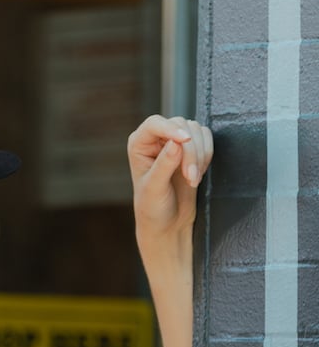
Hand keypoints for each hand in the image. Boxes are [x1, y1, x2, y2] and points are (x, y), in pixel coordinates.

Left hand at [128, 114, 212, 240]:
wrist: (168, 223)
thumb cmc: (153, 208)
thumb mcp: (155, 188)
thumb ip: (164, 165)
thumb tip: (176, 142)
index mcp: (139, 144)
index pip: (154, 123)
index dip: (171, 128)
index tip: (185, 140)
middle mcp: (156, 139)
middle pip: (181, 126)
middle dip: (190, 152)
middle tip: (191, 178)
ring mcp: (175, 142)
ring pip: (197, 131)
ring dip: (200, 155)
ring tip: (192, 180)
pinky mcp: (192, 149)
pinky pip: (207, 139)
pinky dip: (208, 155)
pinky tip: (198, 174)